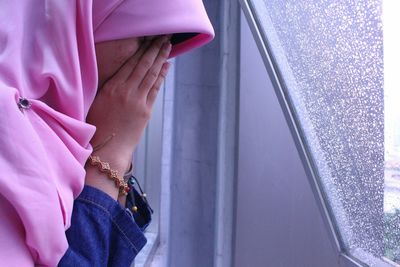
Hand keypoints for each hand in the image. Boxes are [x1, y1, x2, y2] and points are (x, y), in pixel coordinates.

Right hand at [87, 36, 170, 173]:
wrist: (107, 148)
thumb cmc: (98, 126)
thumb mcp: (98, 101)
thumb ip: (109, 86)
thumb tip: (121, 74)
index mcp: (111, 87)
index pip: (130, 63)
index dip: (141, 49)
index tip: (148, 39)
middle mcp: (126, 91)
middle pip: (143, 64)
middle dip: (154, 49)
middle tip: (163, 37)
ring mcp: (137, 100)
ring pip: (151, 74)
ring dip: (161, 58)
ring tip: (167, 46)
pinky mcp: (146, 111)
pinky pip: (155, 88)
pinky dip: (162, 76)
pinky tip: (166, 65)